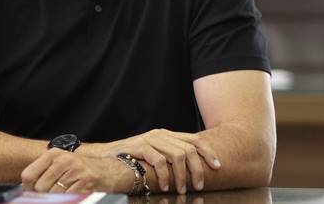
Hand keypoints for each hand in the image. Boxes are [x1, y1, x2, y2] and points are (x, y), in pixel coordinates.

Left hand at [21, 148, 129, 193]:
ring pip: (53, 195)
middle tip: (54, 194)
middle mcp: (63, 160)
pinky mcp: (85, 182)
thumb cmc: (81, 170)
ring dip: (57, 199)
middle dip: (44, 196)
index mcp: (53, 154)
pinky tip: (73, 196)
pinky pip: (68, 198)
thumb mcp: (61, 164)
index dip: (28, 188)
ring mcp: (75, 171)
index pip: (28, 175)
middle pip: (39, 188)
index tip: (34, 192)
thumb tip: (26, 188)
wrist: (108, 170)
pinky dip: (69, 200)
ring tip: (65, 194)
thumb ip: (44, 172)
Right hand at [104, 129, 220, 193]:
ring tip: (180, 190)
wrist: (106, 157)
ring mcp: (150, 139)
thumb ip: (171, 156)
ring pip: (177, 155)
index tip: (217, 166)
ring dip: (182, 176)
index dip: (208, 152)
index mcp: (168, 134)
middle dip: (197, 170)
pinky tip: (166, 186)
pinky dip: (166, 176)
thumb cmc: (132, 159)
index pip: (195, 139)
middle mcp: (161, 134)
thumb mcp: (155, 154)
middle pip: (189, 149)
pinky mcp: (140, 146)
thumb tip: (194, 169)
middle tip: (197, 186)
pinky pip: (160, 161)